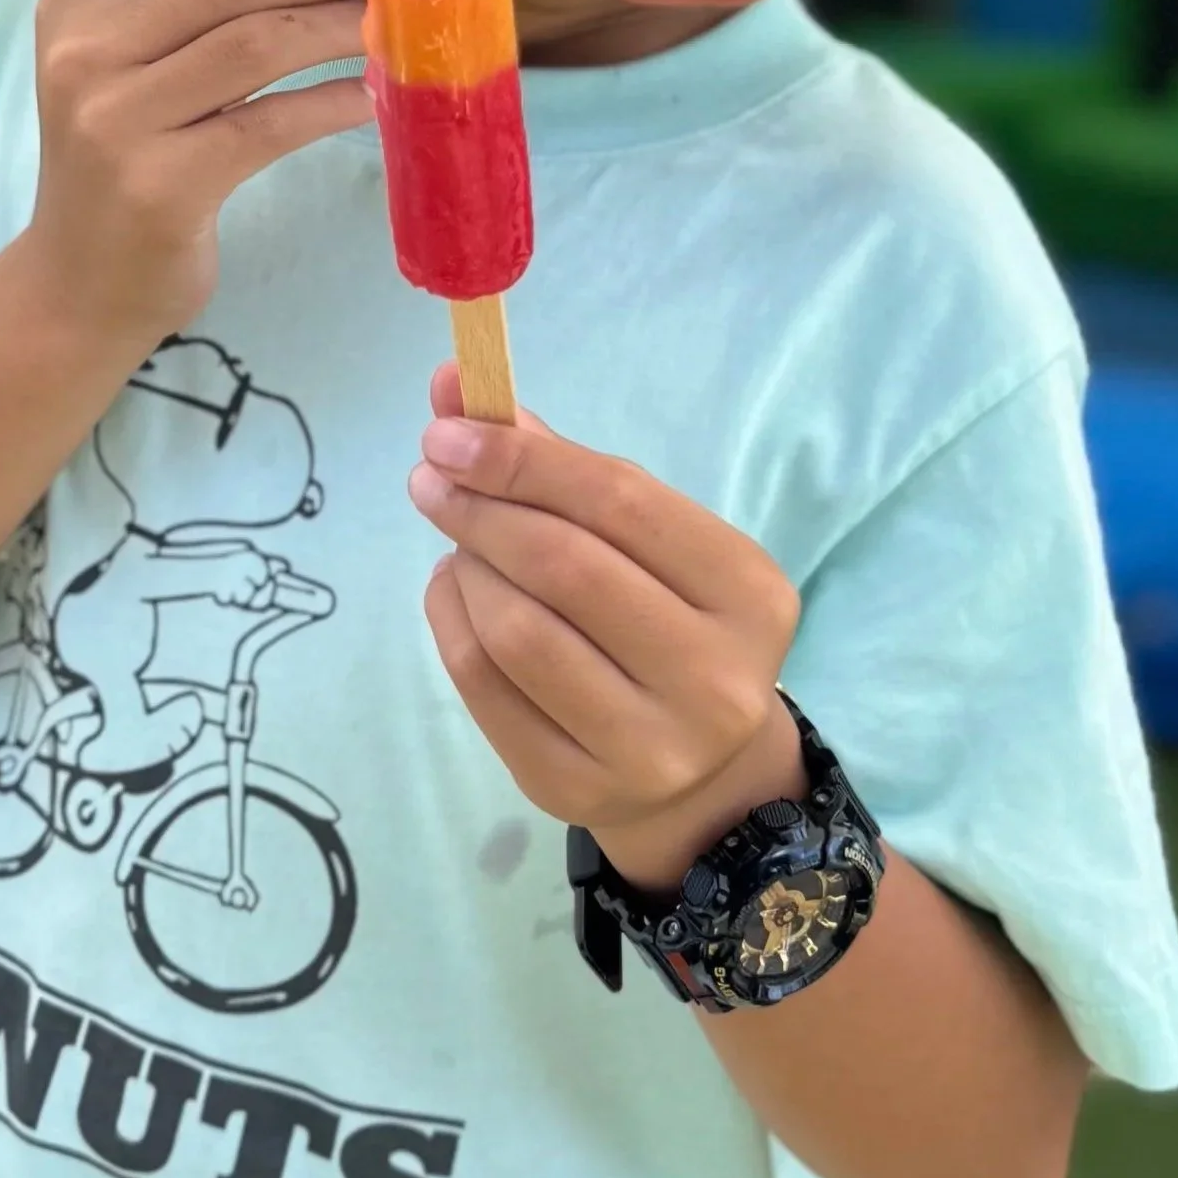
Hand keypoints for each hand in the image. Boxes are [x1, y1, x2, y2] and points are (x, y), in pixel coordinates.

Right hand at [22, 0, 372, 340]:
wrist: (80, 283)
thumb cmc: (126, 154)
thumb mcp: (122, 62)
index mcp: (73, 5)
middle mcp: (85, 54)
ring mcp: (118, 121)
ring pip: (258, 44)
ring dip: (344, 25)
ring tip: (399, 20)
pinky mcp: (163, 186)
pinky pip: (271, 123)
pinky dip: (334, 101)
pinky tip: (377, 93)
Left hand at [408, 365, 807, 891]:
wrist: (701, 776)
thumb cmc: (671, 622)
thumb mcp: (652, 544)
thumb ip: (564, 466)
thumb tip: (454, 387)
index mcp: (747, 594)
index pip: (621, 501)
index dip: (525, 458)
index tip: (448, 427)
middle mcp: (712, 678)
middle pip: (564, 566)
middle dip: (481, 507)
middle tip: (430, 475)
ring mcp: (646, 746)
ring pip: (516, 631)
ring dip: (465, 566)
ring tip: (458, 541)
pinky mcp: (574, 789)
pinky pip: (483, 687)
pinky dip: (450, 619)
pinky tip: (454, 589)